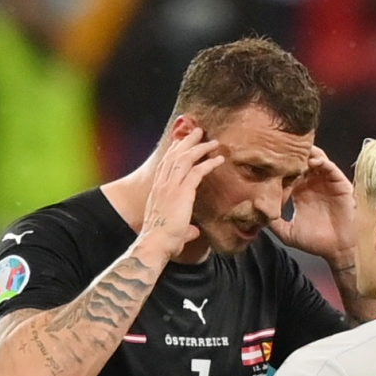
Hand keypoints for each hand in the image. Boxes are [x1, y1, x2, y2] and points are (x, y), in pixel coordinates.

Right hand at [140, 128, 222, 256]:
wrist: (156, 244)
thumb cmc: (163, 242)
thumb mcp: (175, 232)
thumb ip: (185, 229)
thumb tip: (193, 232)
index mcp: (157, 192)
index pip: (164, 165)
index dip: (172, 151)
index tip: (179, 142)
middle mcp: (162, 185)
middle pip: (174, 156)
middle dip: (186, 142)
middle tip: (196, 131)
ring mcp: (171, 187)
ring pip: (185, 159)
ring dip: (199, 147)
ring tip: (211, 140)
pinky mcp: (182, 192)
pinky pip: (197, 172)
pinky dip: (208, 163)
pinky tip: (219, 159)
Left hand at [269, 146, 353, 264]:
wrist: (338, 249)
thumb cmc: (316, 242)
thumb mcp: (288, 233)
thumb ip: (274, 224)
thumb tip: (257, 214)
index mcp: (300, 193)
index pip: (288, 174)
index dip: (279, 168)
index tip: (268, 164)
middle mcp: (313, 185)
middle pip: (301, 162)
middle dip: (292, 156)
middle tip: (280, 149)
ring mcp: (326, 183)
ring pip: (316, 160)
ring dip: (306, 154)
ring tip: (296, 152)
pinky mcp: (339, 183)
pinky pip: (330, 167)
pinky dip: (322, 161)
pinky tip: (312, 161)